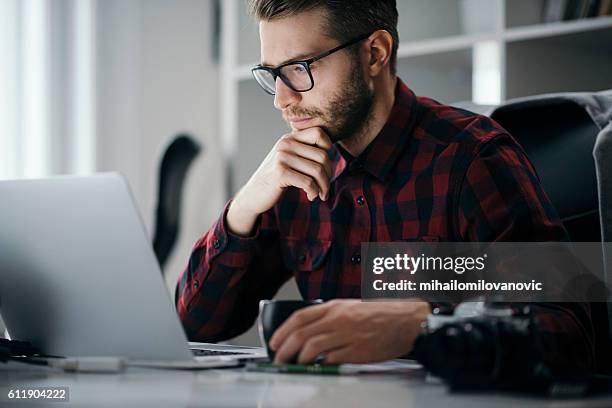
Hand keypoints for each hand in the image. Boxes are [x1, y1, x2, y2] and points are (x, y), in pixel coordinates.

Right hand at [227, 127, 332, 235]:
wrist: (254, 194)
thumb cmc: (277, 179)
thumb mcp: (290, 159)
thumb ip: (304, 151)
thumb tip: (332, 151)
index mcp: (289, 138)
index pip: (319, 133)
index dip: (329, 149)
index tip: (325, 166)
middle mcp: (285, 144)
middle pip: (322, 155)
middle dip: (329, 174)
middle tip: (325, 187)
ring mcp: (282, 157)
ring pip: (317, 170)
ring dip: (323, 186)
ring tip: (321, 194)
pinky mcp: (280, 173)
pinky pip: (308, 182)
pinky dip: (314, 192)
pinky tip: (311, 196)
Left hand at [269, 299, 430, 363]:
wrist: (407, 320)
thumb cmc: (381, 314)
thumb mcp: (351, 307)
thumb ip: (330, 317)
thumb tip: (308, 330)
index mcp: (335, 307)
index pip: (299, 317)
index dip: (283, 330)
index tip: (275, 341)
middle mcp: (338, 319)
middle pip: (301, 334)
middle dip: (284, 348)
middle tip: (279, 358)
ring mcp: (347, 335)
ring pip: (312, 348)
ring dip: (299, 359)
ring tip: (295, 364)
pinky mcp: (357, 351)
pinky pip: (331, 360)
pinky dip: (321, 365)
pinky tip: (318, 367)